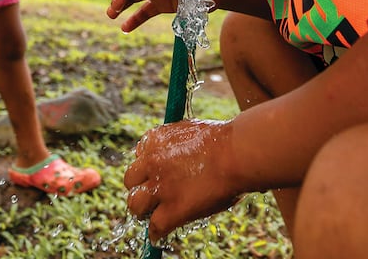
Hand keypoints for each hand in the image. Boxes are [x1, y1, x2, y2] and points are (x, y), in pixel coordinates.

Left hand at [125, 120, 243, 242]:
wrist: (237, 153)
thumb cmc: (226, 141)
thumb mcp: (193, 131)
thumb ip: (179, 144)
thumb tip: (180, 157)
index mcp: (156, 139)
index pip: (139, 155)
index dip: (148, 166)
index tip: (157, 172)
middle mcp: (152, 162)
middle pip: (130, 180)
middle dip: (140, 187)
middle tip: (153, 195)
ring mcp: (160, 188)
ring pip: (135, 205)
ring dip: (144, 210)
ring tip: (154, 214)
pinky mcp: (171, 210)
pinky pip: (155, 228)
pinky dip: (157, 234)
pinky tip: (160, 235)